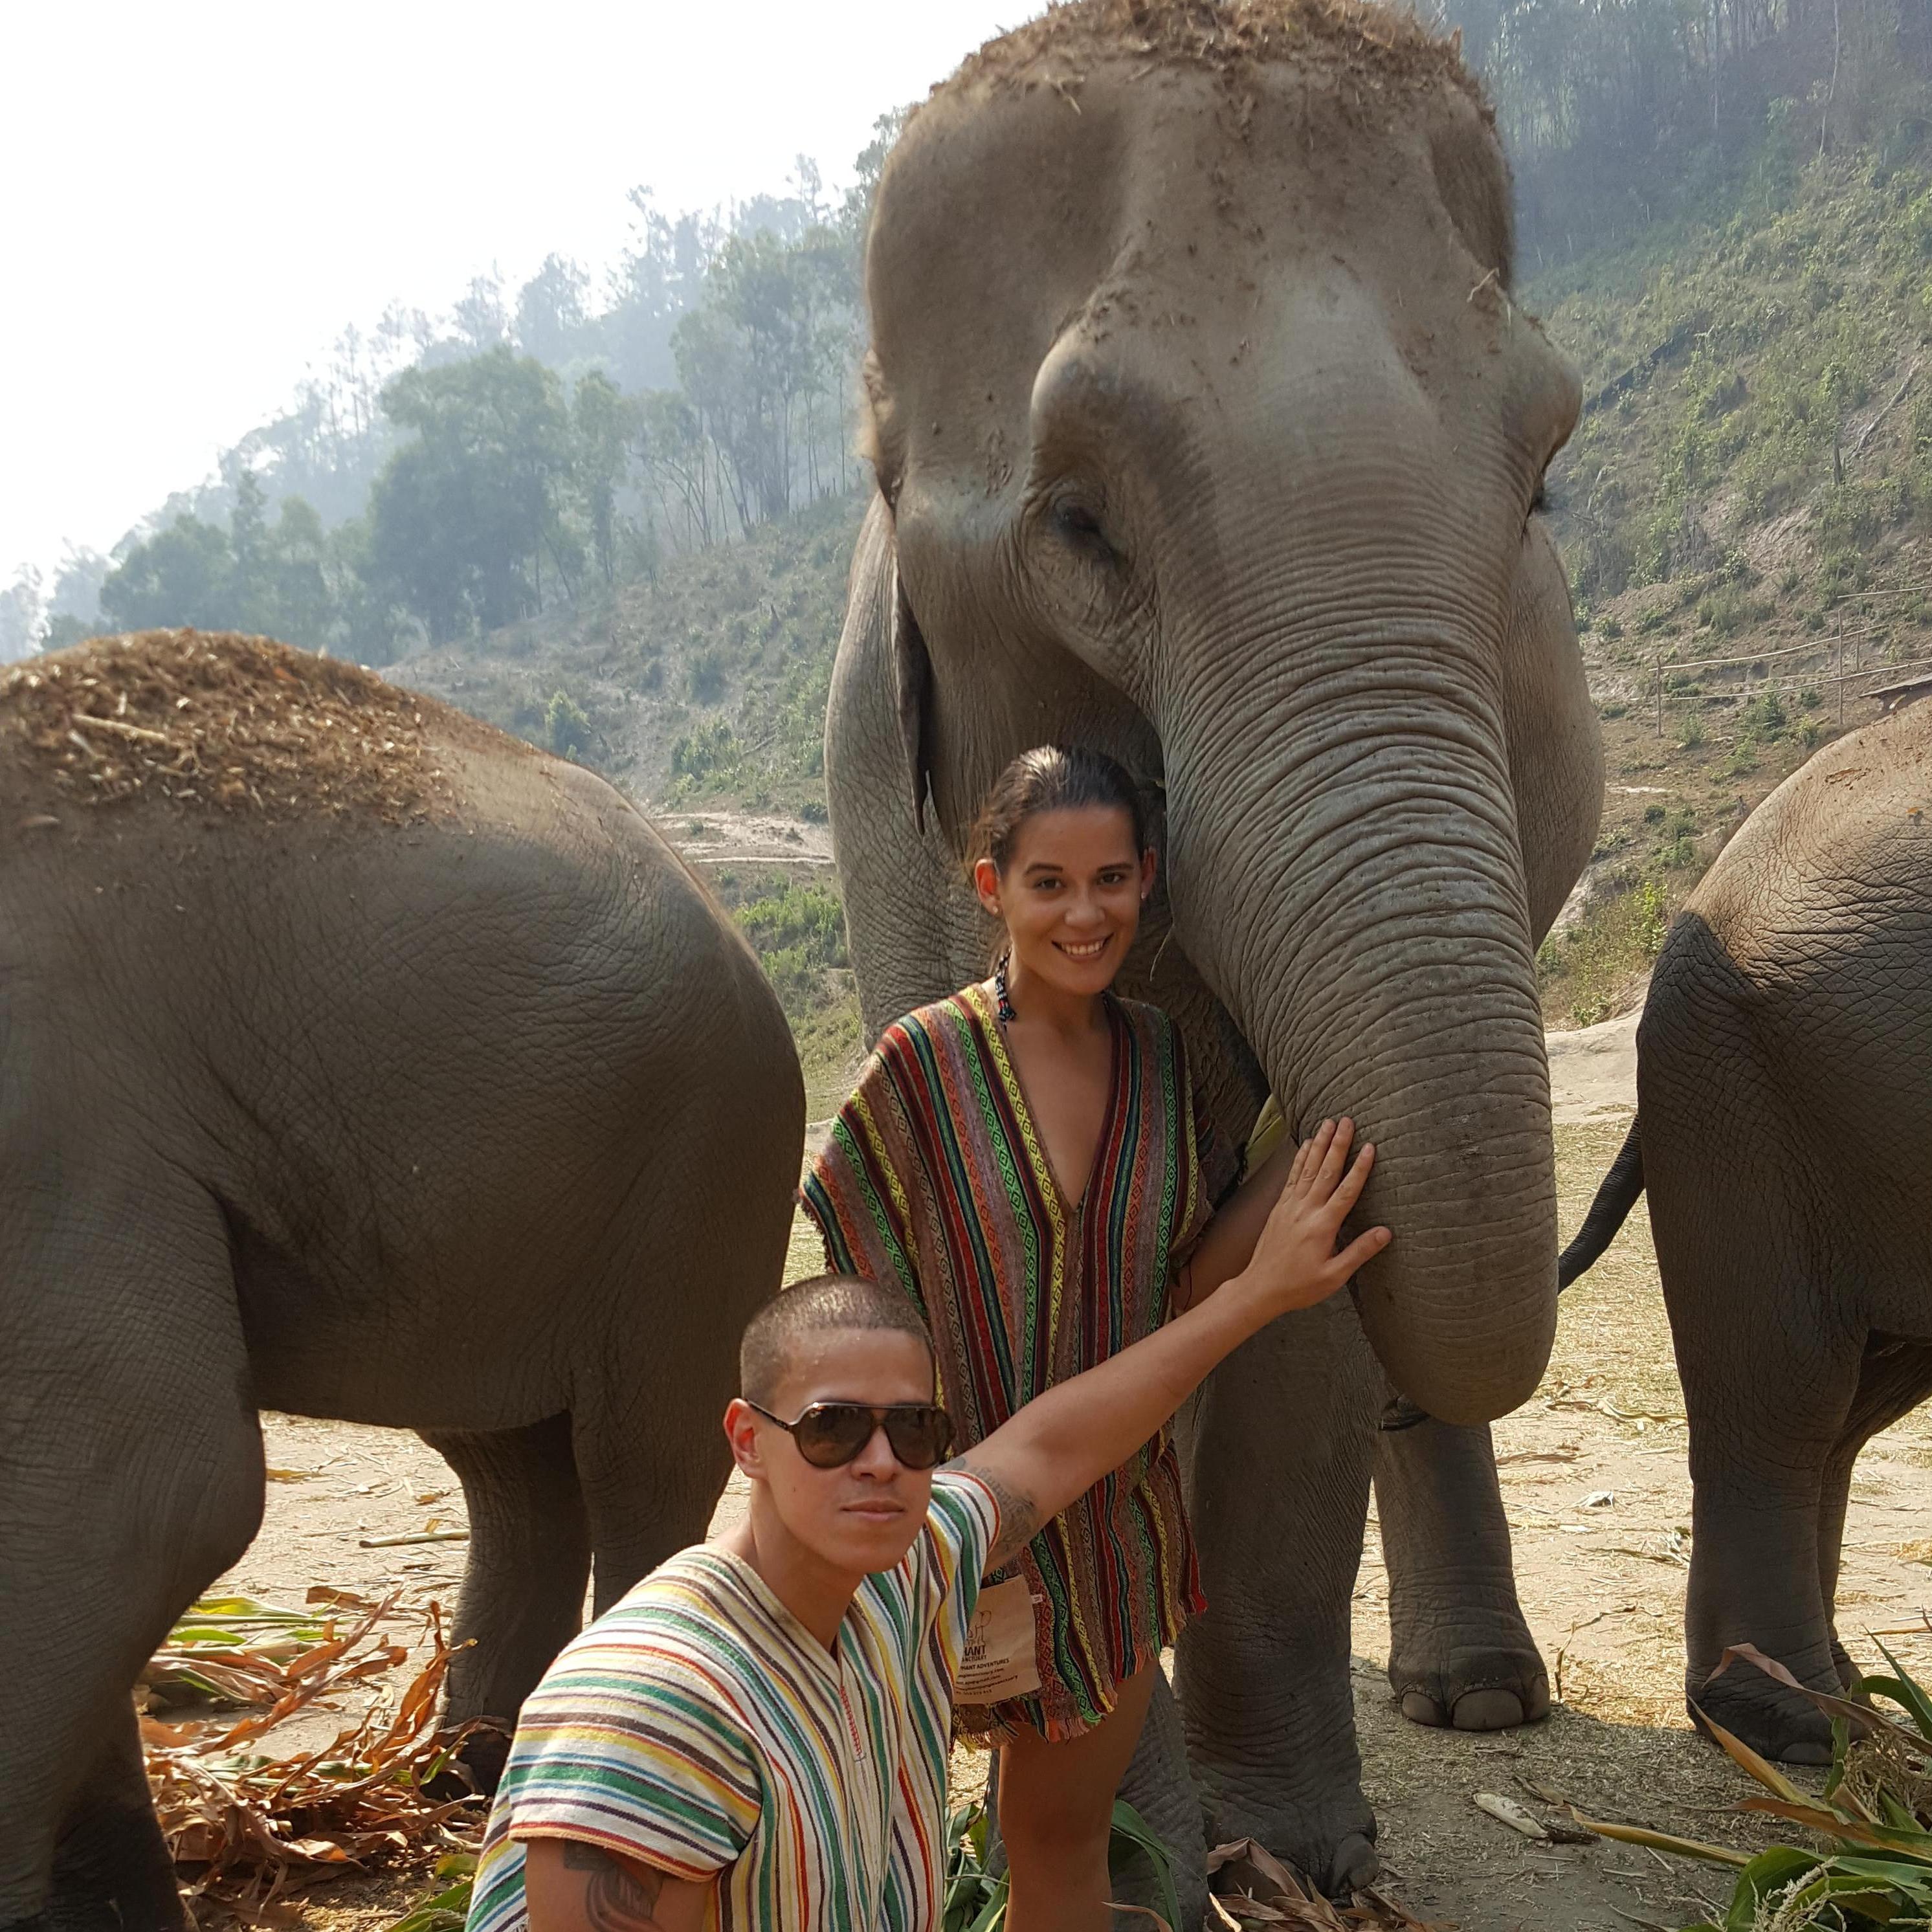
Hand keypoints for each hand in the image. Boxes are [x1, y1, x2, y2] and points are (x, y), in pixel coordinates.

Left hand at [1233, 1118, 1389, 1318]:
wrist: (1260, 1287)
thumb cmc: (1299, 1286)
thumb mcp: (1335, 1275)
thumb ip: (1360, 1251)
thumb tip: (1385, 1232)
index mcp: (1323, 1225)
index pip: (1347, 1190)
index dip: (1360, 1168)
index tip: (1370, 1147)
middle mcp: (1306, 1210)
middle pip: (1326, 1170)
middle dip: (1338, 1144)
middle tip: (1347, 1121)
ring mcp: (1290, 1206)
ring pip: (1308, 1168)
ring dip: (1319, 1144)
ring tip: (1328, 1123)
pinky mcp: (1279, 1207)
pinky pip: (1292, 1176)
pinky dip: (1300, 1158)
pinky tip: (1305, 1145)